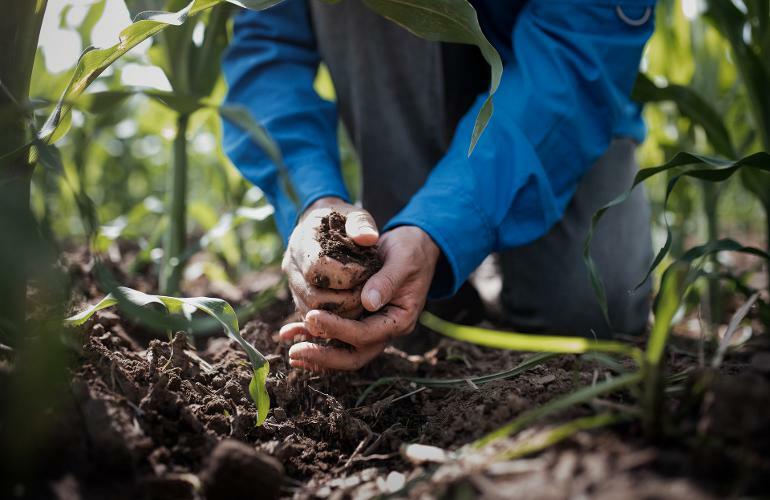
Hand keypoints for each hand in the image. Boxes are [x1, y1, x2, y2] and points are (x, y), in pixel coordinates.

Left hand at [280, 225, 439, 370]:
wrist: (412, 247)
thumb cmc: (410, 251)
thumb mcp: (403, 260)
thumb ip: (387, 281)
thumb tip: (368, 303)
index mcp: (399, 320)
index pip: (366, 335)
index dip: (338, 329)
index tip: (313, 316)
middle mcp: (384, 330)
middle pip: (354, 356)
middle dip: (324, 357)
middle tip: (296, 351)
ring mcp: (370, 327)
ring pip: (342, 350)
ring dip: (316, 352)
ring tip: (290, 350)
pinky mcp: (357, 320)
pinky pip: (335, 336)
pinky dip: (314, 336)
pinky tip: (291, 333)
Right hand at [282, 197, 377, 318]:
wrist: (322, 224)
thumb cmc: (342, 219)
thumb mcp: (355, 215)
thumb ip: (361, 224)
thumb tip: (369, 238)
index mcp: (302, 242)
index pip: (317, 268)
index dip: (345, 276)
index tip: (365, 272)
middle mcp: (292, 265)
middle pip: (313, 296)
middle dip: (344, 300)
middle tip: (367, 293)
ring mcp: (293, 282)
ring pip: (311, 310)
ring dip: (339, 312)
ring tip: (362, 301)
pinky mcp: (299, 295)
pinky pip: (311, 315)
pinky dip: (332, 317)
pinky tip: (353, 308)